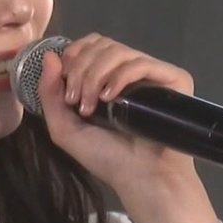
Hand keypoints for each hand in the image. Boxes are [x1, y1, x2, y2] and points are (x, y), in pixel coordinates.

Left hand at [36, 34, 219, 222]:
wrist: (141, 178)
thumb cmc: (107, 158)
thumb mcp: (65, 129)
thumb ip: (50, 94)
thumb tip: (49, 55)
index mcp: (108, 78)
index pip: (91, 45)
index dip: (74, 55)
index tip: (65, 82)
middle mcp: (131, 72)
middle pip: (102, 44)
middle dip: (81, 68)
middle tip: (76, 100)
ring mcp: (153, 74)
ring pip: (118, 51)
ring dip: (95, 74)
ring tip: (91, 105)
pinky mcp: (173, 80)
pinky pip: (141, 63)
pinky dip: (119, 76)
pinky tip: (110, 98)